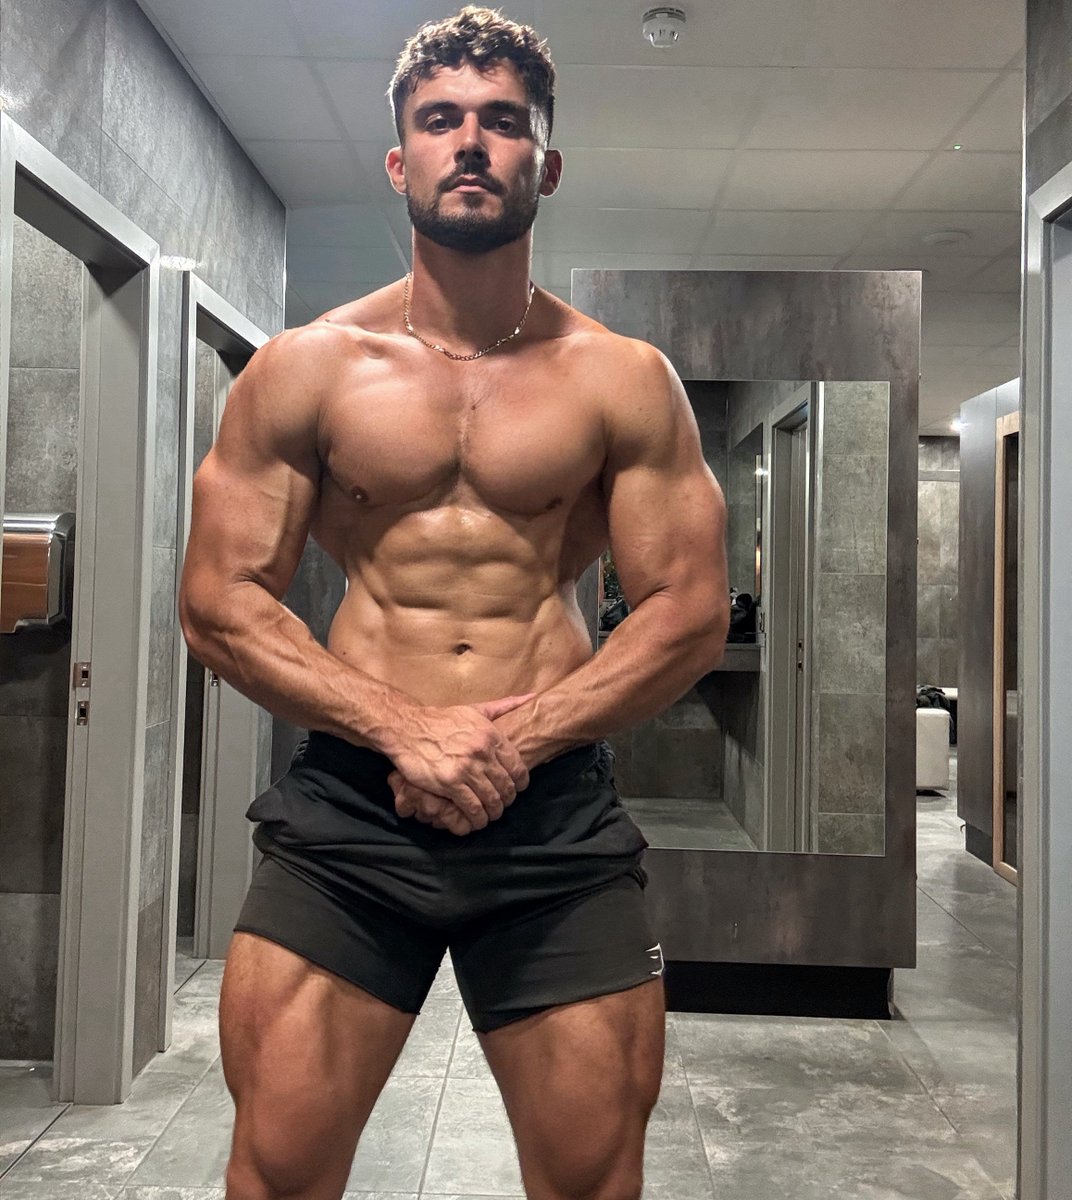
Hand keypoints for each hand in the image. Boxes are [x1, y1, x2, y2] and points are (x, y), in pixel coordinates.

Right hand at [387, 692, 535, 830]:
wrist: (408, 728)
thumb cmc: (441, 720)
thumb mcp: (475, 710)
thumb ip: (504, 706)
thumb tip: (532, 697)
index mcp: (491, 735)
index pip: (518, 767)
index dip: (519, 783)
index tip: (515, 789)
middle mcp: (482, 752)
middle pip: (506, 786)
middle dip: (507, 800)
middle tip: (502, 804)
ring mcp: (466, 768)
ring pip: (492, 799)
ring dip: (494, 812)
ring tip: (490, 815)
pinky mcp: (450, 783)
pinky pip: (472, 807)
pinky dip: (478, 818)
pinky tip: (477, 820)